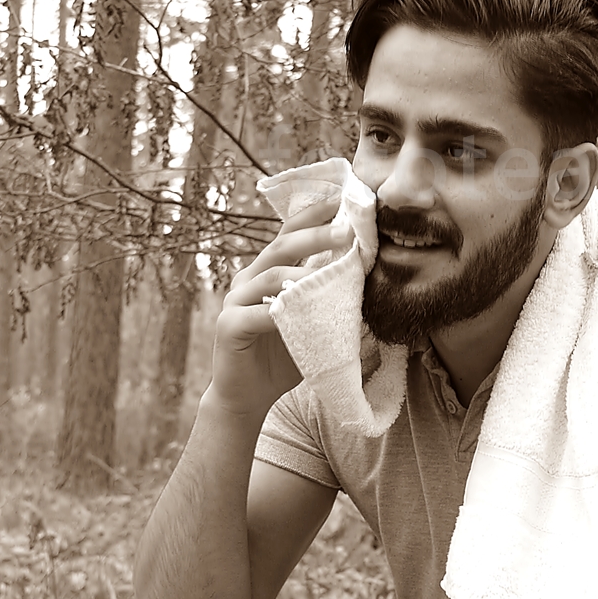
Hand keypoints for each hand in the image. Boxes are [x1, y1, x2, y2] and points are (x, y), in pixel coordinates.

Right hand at [211, 196, 351, 418]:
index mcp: (267, 273)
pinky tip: (297, 311)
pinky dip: (278, 312)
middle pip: (281, 247)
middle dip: (314, 235)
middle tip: (346, 231)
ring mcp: (235, 301)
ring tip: (331, 272)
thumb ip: (327, 303)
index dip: (312, 217)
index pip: (289, 236)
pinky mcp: (229, 326)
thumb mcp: (311, 326)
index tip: (340, 200)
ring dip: (302, 272)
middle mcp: (248, 280)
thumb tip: (368, 285)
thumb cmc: (282, 359)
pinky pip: (256, 315)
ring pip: (269, 277)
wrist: (247, 397)